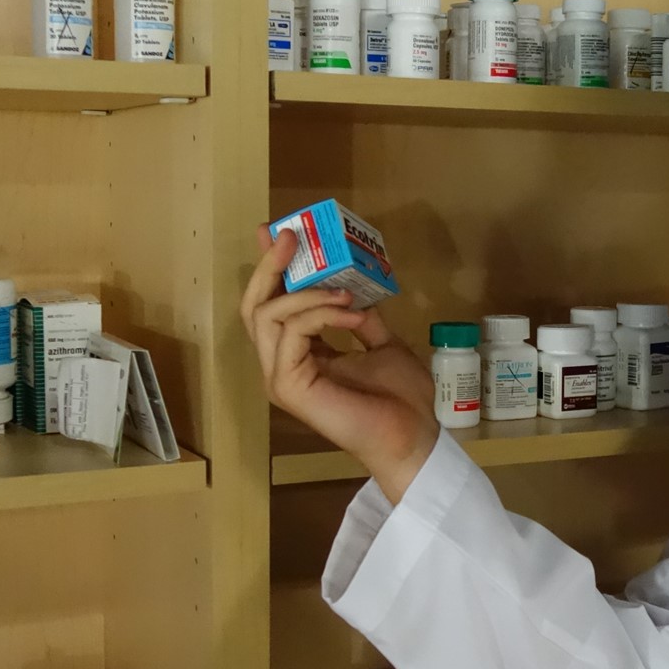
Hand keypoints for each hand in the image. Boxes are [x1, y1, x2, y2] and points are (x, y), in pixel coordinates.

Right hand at [241, 225, 437, 499]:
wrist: (413, 436)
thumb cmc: (400, 399)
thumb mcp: (381, 343)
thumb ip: (360, 317)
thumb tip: (353, 285)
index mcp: (299, 354)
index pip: (272, 305)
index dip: (270, 268)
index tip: (275, 231)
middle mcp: (281, 363)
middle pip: (255, 306)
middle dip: (270, 266)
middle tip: (290, 236)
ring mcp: (280, 376)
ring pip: (267, 315)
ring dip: (307, 293)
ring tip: (346, 292)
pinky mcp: (288, 385)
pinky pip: (291, 332)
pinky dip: (320, 313)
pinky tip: (351, 314)